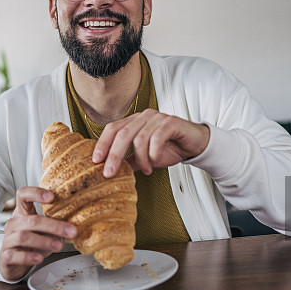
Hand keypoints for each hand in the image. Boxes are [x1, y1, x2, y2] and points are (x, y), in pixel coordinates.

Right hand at [0, 186, 76, 280]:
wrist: (11, 262)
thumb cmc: (31, 243)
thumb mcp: (43, 231)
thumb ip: (54, 225)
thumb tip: (75, 224)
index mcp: (22, 212)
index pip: (23, 195)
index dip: (36, 193)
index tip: (52, 197)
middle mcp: (14, 223)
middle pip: (32, 220)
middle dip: (54, 225)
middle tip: (71, 231)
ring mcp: (8, 239)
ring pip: (24, 237)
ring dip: (44, 241)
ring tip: (59, 245)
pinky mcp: (6, 256)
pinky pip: (15, 255)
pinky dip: (28, 257)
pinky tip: (39, 258)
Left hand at [92, 109, 209, 176]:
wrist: (195, 144)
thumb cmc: (170, 148)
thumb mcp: (146, 157)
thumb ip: (130, 161)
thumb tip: (112, 171)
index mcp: (135, 121)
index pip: (112, 129)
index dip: (102, 144)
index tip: (95, 161)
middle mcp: (144, 116)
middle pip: (122, 133)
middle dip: (114, 155)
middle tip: (109, 173)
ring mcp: (158, 118)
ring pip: (140, 138)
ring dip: (141, 159)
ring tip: (146, 170)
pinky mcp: (171, 122)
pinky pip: (157, 137)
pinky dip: (153, 152)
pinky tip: (155, 162)